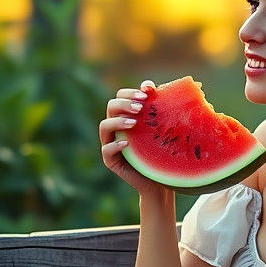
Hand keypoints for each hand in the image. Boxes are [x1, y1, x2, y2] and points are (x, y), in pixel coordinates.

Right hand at [100, 79, 166, 196]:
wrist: (160, 180)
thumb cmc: (161, 152)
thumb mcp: (161, 128)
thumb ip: (156, 108)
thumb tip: (151, 85)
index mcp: (126, 116)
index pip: (120, 96)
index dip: (130, 92)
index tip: (146, 93)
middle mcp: (116, 127)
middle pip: (111, 106)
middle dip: (125, 103)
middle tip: (140, 107)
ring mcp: (110, 143)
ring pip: (104, 126)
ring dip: (118, 121)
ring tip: (134, 122)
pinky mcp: (110, 160)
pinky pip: (106, 150)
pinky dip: (115, 145)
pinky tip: (128, 143)